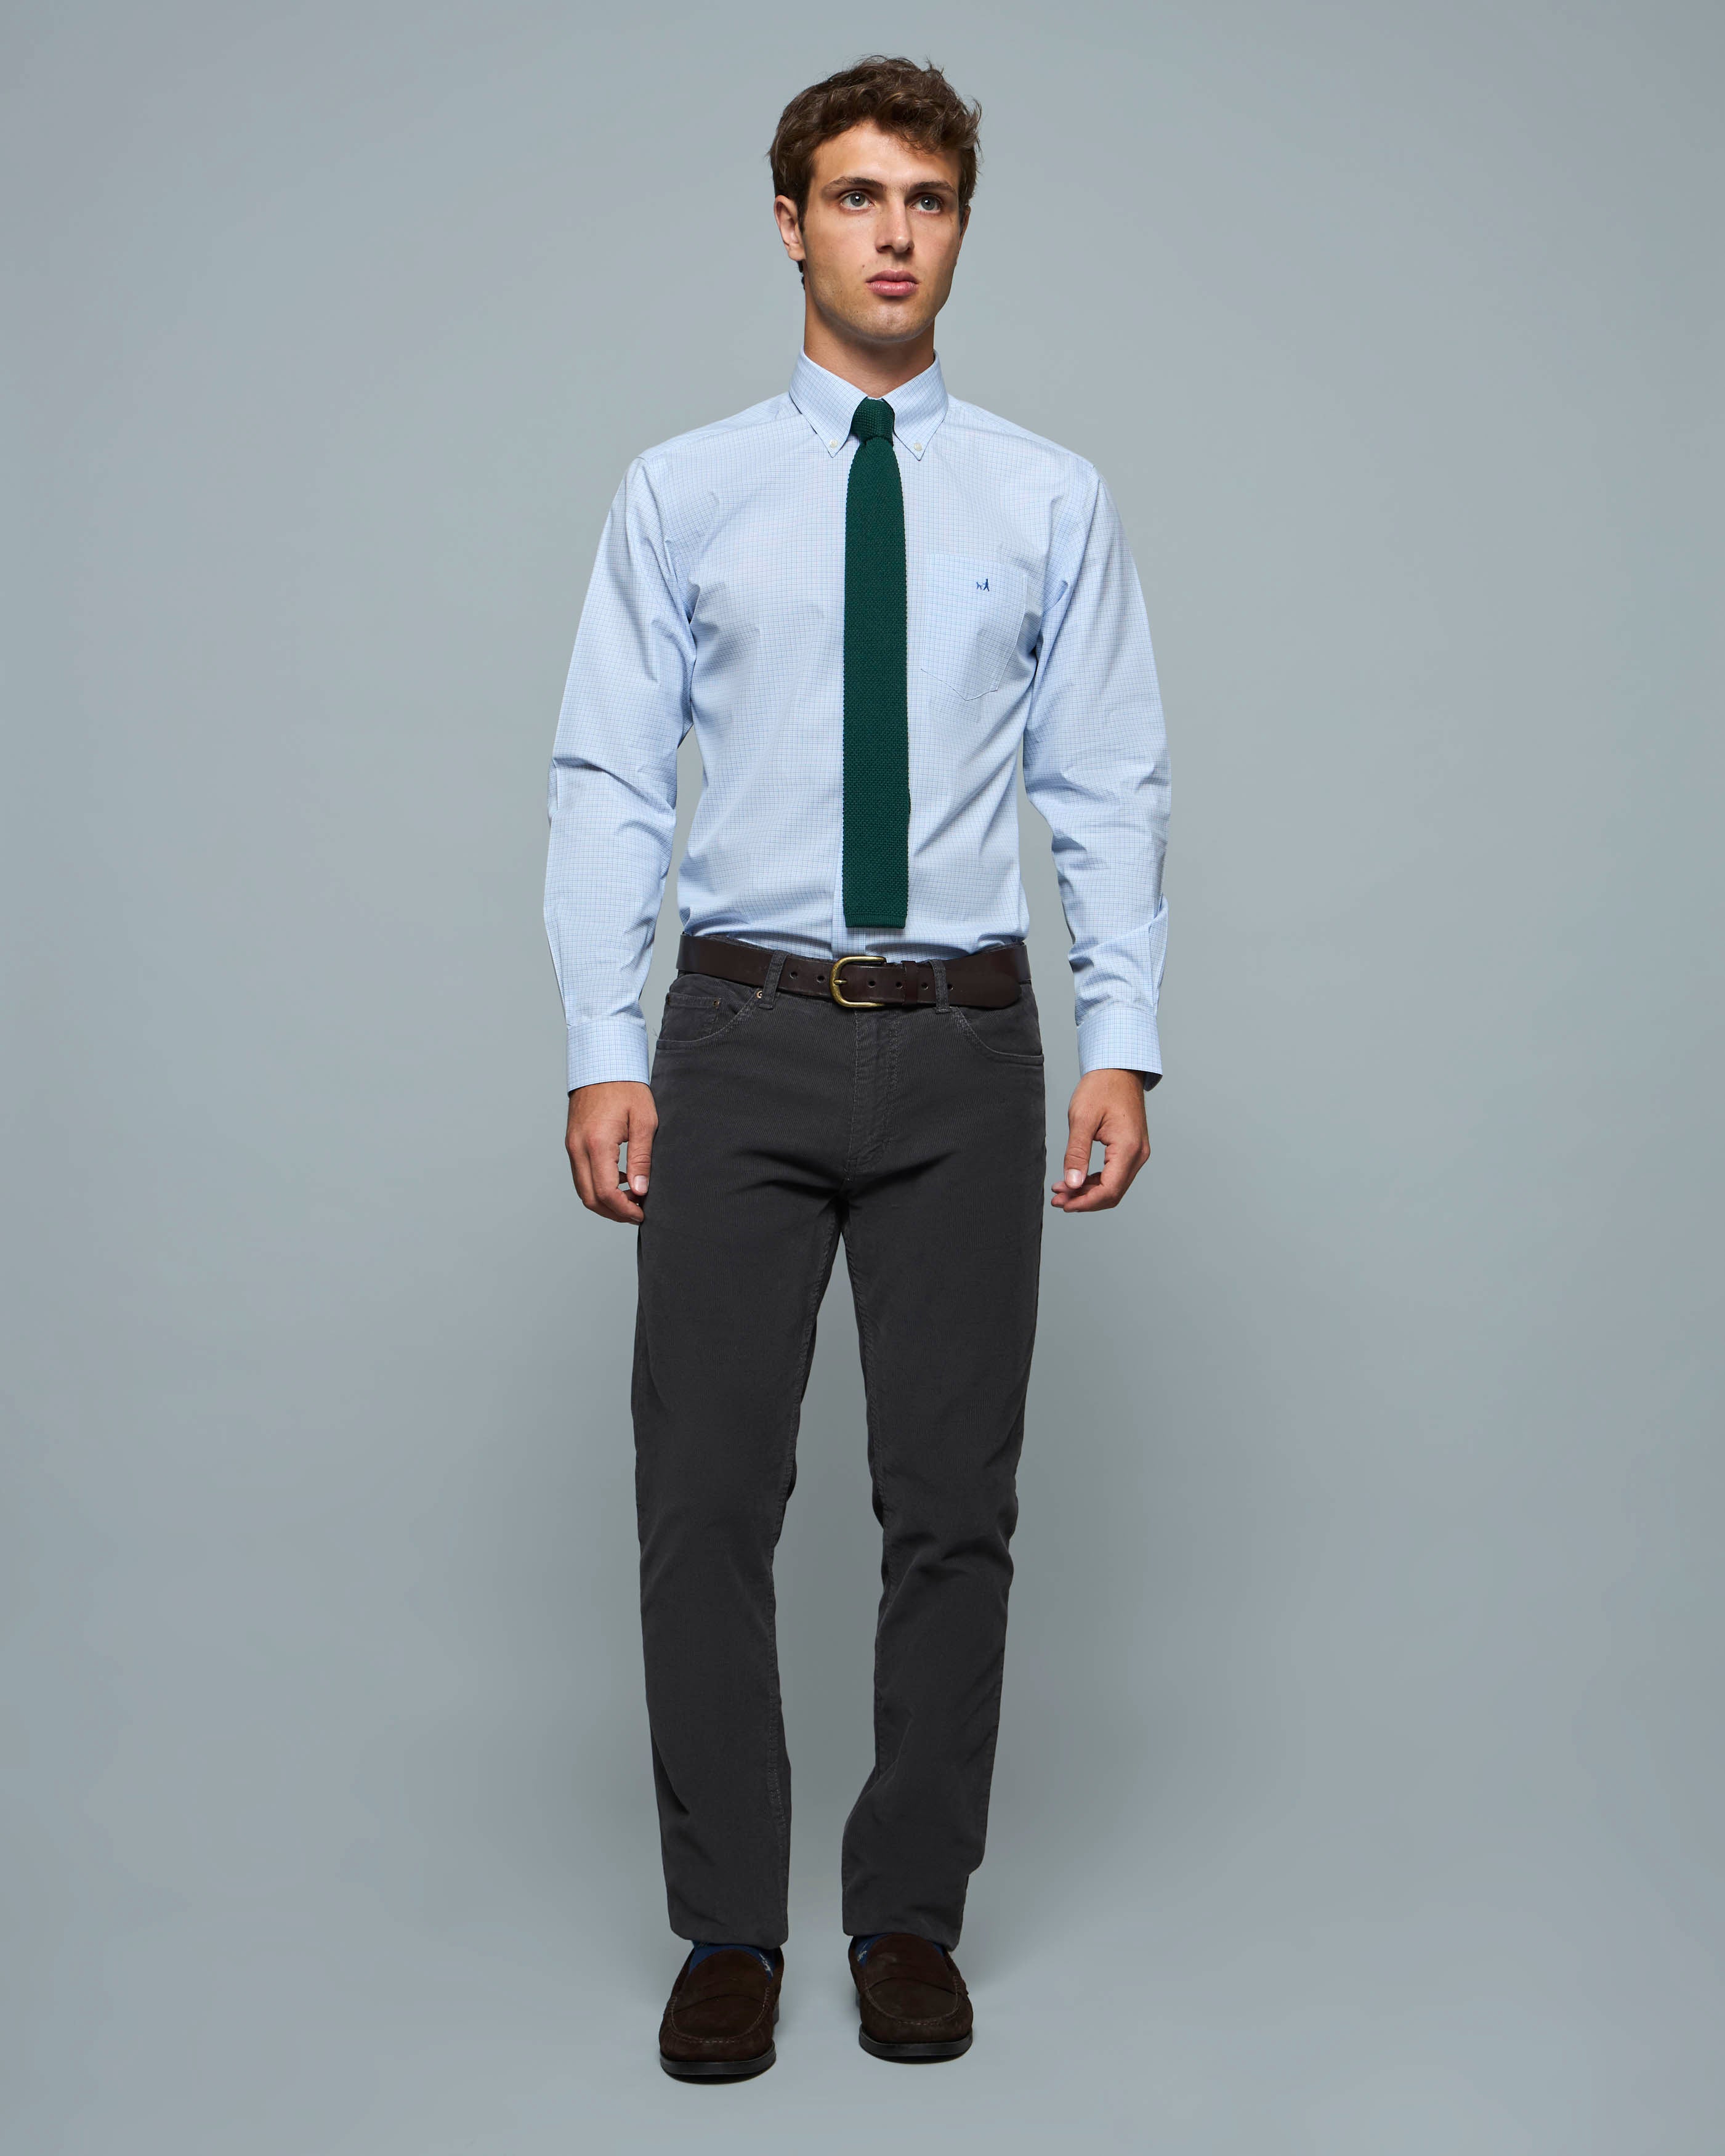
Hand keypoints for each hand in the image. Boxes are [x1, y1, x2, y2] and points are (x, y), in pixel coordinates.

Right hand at [565, 1080, 656, 1224]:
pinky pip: (581, 1175)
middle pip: (589, 1197)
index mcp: (597, 1143)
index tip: (641, 1213)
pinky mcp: (572, 1143)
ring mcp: (571, 1146)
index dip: (624, 1210)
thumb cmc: (626, 1088)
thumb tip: (640, 1190)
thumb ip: (641, 1158)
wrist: (602, 1064)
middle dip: (613, 1213)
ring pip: (582, 1189)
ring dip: (604, 1201)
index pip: (605, 1192)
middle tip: (636, 1213)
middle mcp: (578, 1148)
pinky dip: (597, 1186)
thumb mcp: (644, 1121)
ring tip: (631, 1200)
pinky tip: (619, 1182)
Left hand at [1051, 1068, 1151, 1213]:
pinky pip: (1115, 1174)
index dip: (1085, 1202)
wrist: (1117, 1069)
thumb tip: (1072, 1184)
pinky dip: (1095, 1181)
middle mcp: (1138, 1154)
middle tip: (1058, 1200)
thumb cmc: (1101, 1088)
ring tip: (1062, 1191)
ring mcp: (1137, 1152)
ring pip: (1114, 1186)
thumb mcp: (1082, 1119)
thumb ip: (1076, 1154)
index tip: (1063, 1203)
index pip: (1109, 1190)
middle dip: (1084, 1200)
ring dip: (1088, 1192)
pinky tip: (1075, 1180)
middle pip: (1113, 1192)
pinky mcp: (1131, 1149)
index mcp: (1128, 1147)